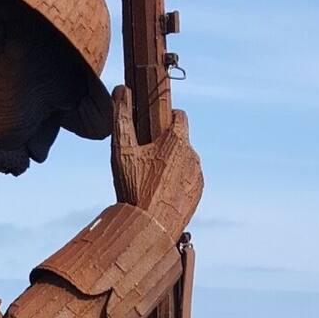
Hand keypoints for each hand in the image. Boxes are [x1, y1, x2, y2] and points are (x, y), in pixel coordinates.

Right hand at [110, 86, 202, 237]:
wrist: (149, 227)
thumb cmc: (135, 188)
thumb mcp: (121, 150)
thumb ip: (121, 116)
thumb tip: (122, 89)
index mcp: (177, 140)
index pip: (179, 115)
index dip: (166, 118)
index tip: (153, 127)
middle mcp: (193, 154)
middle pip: (180, 139)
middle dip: (165, 144)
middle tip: (144, 159)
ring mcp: (197, 175)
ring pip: (184, 160)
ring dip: (171, 163)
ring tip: (150, 180)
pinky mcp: (197, 193)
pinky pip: (187, 180)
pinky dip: (176, 181)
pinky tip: (159, 193)